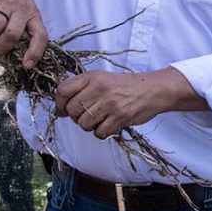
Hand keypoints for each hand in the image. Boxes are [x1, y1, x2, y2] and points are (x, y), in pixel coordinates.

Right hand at [0, 0, 48, 66]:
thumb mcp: (25, 7)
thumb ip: (21, 25)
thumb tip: (10, 50)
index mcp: (33, 14)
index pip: (40, 35)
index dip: (35, 52)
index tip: (26, 65)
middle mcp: (22, 8)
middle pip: (13, 35)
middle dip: (1, 47)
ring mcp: (7, 0)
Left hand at [54, 68, 205, 138]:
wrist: (152, 89)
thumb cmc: (124, 86)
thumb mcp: (101, 78)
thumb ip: (79, 88)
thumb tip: (59, 108)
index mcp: (92, 77)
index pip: (63, 91)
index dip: (60, 104)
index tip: (65, 109)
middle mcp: (99, 88)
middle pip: (72, 111)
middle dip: (77, 117)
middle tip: (89, 115)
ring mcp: (109, 103)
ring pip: (84, 124)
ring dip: (90, 126)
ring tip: (102, 119)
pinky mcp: (120, 117)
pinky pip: (99, 133)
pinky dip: (103, 132)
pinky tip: (110, 124)